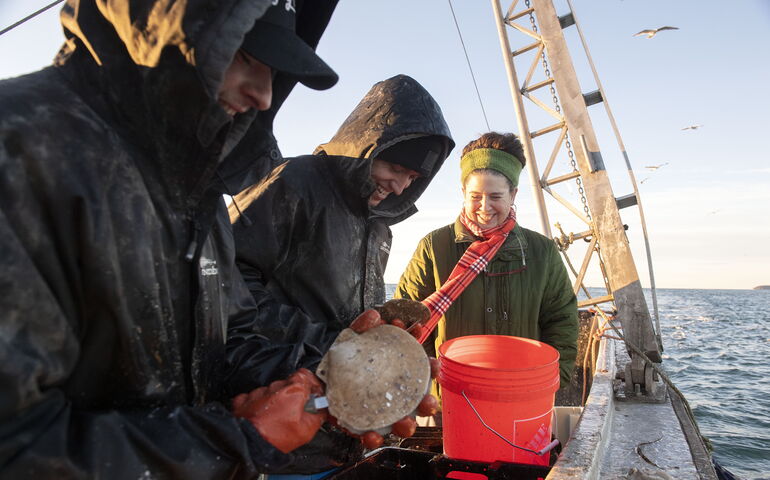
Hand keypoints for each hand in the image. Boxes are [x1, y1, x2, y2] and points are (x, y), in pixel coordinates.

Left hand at [232, 368, 326, 453]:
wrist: (249, 445)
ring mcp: (259, 392)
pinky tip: (262, 416)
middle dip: (293, 395)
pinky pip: (255, 397)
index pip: (305, 375)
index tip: (312, 393)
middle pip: (288, 384)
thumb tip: (321, 410)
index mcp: (293, 390)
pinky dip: (259, 405)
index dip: (311, 384)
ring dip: (276, 400)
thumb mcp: (307, 430)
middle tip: (295, 411)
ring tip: (276, 417)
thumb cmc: (276, 437)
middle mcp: (275, 386)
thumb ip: (318, 415)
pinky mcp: (245, 399)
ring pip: (272, 391)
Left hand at [346, 309, 439, 448]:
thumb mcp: (353, 339)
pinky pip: (371, 435)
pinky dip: (373, 436)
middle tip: (428, 400)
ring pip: (402, 423)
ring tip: (405, 422)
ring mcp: (380, 412)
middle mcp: (394, 395)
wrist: (317, 381)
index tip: (431, 363)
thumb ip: (363, 326)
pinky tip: (372, 434)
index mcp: (396, 373)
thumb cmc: (344, 361)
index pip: (420, 370)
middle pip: (418, 402)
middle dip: (428, 402)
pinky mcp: (362, 426)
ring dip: (407, 424)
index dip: (430, 366)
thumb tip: (375, 316)